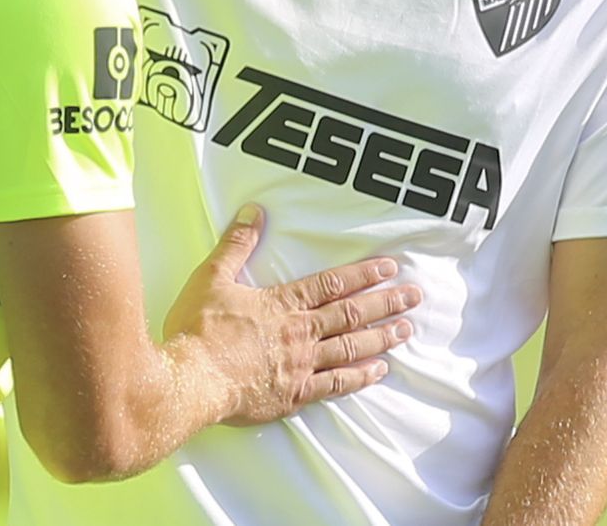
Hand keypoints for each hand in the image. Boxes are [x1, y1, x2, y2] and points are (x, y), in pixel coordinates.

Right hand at [162, 205, 420, 426]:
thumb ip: (237, 244)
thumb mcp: (212, 276)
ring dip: (381, 337)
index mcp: (282, 303)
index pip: (332, 284)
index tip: (390, 269)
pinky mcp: (294, 394)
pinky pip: (336, 385)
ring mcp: (300, 365)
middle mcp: (300, 332)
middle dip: (386, 304)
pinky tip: (379, 371)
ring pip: (351, 348)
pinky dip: (360, 377)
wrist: (191, 379)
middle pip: (351, 314)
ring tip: (406, 330)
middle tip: (414, 297)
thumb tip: (255, 212)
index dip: (363, 275)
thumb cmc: (199, 328)